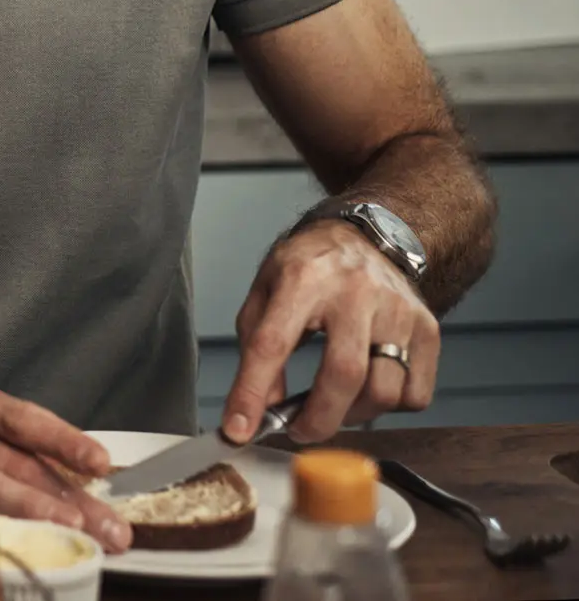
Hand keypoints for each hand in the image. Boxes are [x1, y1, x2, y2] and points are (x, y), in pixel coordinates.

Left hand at [222, 220, 438, 444]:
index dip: (252, 392)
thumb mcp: (266, 290)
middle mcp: (355, 292)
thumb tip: (263, 405)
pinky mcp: (427, 328)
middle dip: (317, 418)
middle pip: (343, 374)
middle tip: (300, 430)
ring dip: (353, 416)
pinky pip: (415, 393)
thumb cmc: (310, 266)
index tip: (239, 428)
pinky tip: (369, 389)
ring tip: (333, 406)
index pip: (272, 344)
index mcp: (302, 279)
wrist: (366, 237)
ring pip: (384, 391)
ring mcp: (397, 311)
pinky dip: (390, 407)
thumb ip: (256, 344)